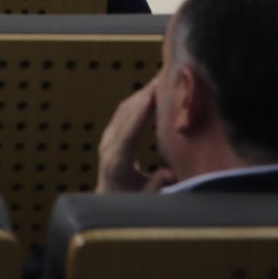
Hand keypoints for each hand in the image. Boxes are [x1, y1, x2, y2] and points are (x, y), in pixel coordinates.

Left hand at [95, 75, 175, 192]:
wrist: (109, 200)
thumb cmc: (130, 202)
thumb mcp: (146, 199)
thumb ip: (156, 186)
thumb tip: (169, 173)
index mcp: (117, 163)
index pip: (129, 134)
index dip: (141, 114)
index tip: (153, 95)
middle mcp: (109, 146)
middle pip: (126, 115)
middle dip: (145, 94)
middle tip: (166, 76)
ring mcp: (108, 137)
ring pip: (125, 109)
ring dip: (143, 92)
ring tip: (163, 77)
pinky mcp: (111, 133)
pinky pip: (125, 111)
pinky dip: (139, 99)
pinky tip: (153, 90)